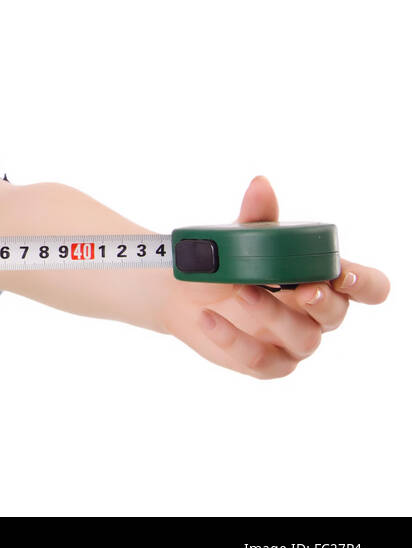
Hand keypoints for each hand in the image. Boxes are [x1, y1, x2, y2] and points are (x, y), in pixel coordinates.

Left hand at [157, 175, 389, 377]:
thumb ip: (255, 217)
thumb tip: (261, 184)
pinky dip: (233, 340)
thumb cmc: (223, 263)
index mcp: (321, 279)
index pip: (367, 286)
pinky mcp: (266, 363)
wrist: (180, 294)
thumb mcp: (237, 240)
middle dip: (322, 301)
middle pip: (337, 314)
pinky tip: (207, 318)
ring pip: (302, 337)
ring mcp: (292, 342)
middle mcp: (314, 314)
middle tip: (300, 289)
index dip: (363, 283)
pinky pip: (261, 360)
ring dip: (272, 314)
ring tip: (239, 289)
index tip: (342, 274)